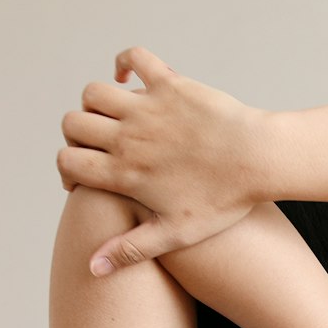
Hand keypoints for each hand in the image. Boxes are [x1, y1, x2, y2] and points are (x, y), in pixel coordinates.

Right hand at [56, 46, 265, 275]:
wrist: (260, 161)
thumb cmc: (223, 201)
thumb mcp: (176, 234)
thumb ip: (130, 249)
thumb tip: (92, 269)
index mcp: (126, 173)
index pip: (68, 162)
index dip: (68, 169)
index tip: (83, 175)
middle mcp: (130, 137)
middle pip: (73, 124)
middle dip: (77, 136)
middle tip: (96, 146)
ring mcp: (149, 107)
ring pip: (95, 92)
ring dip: (96, 103)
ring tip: (113, 118)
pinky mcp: (171, 83)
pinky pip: (134, 58)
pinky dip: (126, 62)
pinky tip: (128, 76)